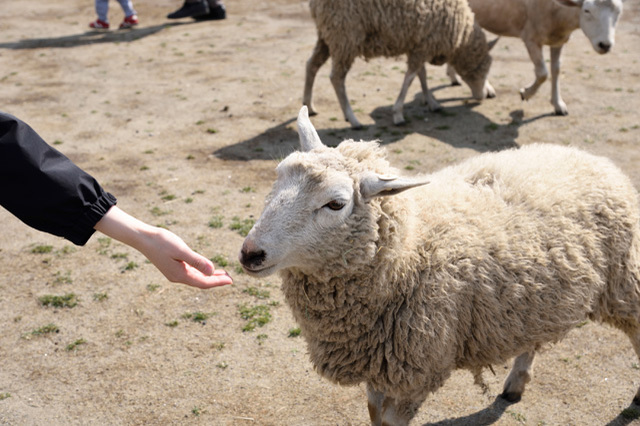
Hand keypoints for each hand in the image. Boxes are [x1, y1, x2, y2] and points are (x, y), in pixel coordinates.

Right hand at [94, 207, 232, 287]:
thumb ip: (197, 261)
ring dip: (209, 276)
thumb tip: (212, 271)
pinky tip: (205, 268)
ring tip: (221, 274)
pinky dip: (200, 272)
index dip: (218, 282)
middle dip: (215, 280)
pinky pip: (190, 273)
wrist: (142, 237)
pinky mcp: (172, 267)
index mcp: (180, 275)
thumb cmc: (161, 242)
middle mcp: (177, 277)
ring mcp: (174, 273)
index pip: (204, 283)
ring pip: (195, 278)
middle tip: (230, 278)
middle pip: (201, 282)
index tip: (231, 280)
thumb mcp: (181, 250)